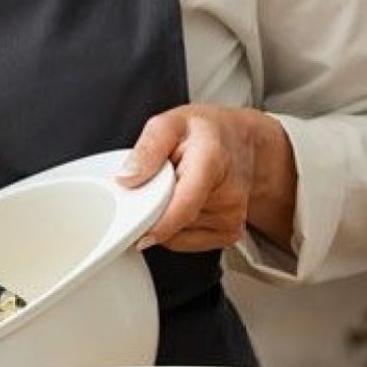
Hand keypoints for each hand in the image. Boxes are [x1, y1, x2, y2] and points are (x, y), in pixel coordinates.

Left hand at [117, 103, 295, 253]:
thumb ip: (147, 148)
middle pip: (175, 222)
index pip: (185, 205)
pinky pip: (186, 242)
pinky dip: (177, 228)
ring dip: (166, 217)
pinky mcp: (230, 233)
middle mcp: (228, 194)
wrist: (239, 143)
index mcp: (211, 162)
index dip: (159, 223)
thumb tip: (126, 179)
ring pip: (177, 235)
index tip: (138, 232)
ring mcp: (232, 217)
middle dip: (153, 210)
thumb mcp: (170, 123)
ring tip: (177, 188)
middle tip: (157, 184)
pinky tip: (186, 203)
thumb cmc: (205, 133)